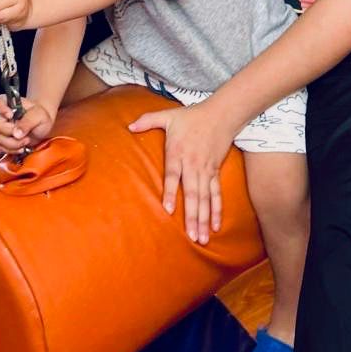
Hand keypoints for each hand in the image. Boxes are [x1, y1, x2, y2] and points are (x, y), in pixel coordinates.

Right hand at [0, 95, 54, 152]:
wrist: (42, 126)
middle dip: (13, 134)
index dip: (1, 109)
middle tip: (26, 136)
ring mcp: (1, 129)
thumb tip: (16, 133)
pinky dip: (13, 150)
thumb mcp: (39, 115)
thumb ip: (28, 121)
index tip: (10, 115)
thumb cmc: (40, 116)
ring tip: (26, 141)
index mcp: (10, 104)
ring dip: (14, 144)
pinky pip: (2, 148)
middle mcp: (2, 116)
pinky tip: (22, 148)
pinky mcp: (3, 141)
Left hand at [129, 102, 233, 244]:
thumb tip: (129, 126)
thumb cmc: (191, 116)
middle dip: (192, 216)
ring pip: (205, 198)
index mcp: (178, 152)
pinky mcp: (215, 172)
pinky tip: (216, 226)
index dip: (171, 192)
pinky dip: (217, 210)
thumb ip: (147, 120)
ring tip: (202, 238)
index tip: (168, 209)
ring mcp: (206, 170)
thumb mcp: (168, 115)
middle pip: (192, 193)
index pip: (173, 175)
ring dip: (204, 219)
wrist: (221, 113)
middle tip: (191, 236)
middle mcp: (193, 164)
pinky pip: (217, 194)